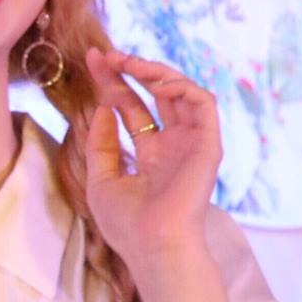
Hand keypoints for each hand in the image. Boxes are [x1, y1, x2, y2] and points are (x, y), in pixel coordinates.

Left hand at [79, 47, 219, 268]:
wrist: (153, 245)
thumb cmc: (127, 223)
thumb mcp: (101, 178)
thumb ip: (102, 143)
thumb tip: (102, 108)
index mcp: (150, 154)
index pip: (132, 107)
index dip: (114, 82)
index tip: (93, 60)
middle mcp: (172, 144)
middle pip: (154, 95)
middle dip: (132, 70)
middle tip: (107, 56)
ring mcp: (191, 143)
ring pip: (182, 92)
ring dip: (156, 72)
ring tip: (129, 64)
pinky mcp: (208, 144)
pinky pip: (203, 103)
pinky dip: (182, 87)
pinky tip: (157, 85)